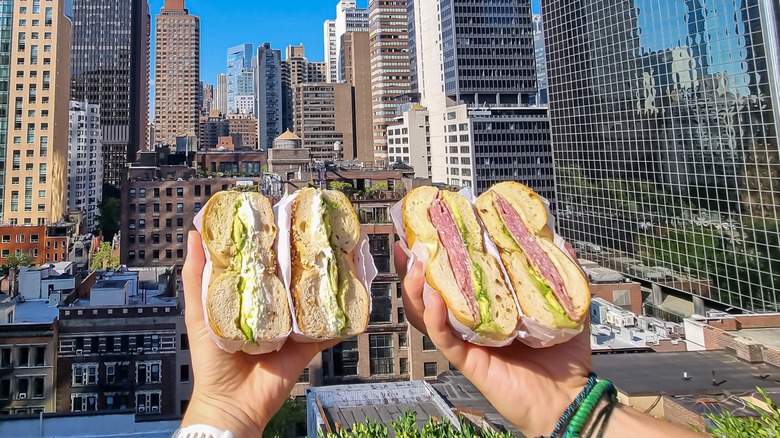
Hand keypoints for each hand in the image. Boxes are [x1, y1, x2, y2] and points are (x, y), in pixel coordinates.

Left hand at [181, 231, 337, 436]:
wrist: (231, 402)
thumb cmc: (210, 360)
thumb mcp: (198, 312)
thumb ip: (196, 276)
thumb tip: (192, 235)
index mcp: (249, 296)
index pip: (264, 262)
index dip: (273, 240)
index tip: (281, 215)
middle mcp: (273, 307)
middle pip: (293, 276)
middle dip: (306, 256)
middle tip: (318, 233)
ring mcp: (293, 325)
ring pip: (314, 298)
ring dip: (327, 281)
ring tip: (339, 258)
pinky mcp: (307, 344)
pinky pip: (329, 329)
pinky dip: (343, 318)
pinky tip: (353, 297)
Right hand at [395, 242, 591, 436]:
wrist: (568, 397)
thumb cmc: (564, 357)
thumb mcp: (565, 306)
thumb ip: (561, 275)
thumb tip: (560, 241)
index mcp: (488, 304)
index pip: (457, 275)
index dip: (440, 254)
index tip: (431, 228)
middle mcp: (471, 320)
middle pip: (431, 291)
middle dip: (413, 268)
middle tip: (408, 244)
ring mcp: (466, 339)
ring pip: (427, 314)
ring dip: (416, 289)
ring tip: (414, 266)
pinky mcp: (467, 360)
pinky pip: (444, 338)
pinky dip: (435, 319)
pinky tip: (434, 300)